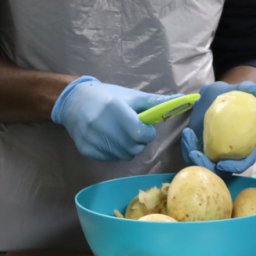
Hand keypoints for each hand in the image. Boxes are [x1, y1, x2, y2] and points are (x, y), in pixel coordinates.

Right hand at [52, 76, 180, 160]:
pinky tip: (111, 139)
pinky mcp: (87, 150)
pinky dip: (116, 152)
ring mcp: (92, 139)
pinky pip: (111, 158)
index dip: (147, 133)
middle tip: (134, 132)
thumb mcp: (131, 96)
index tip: (144, 127)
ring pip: (124, 156)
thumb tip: (182, 99)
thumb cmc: (107, 97)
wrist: (73, 101)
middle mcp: (101, 125)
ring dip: (129, 148)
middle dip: (140, 142)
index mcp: (115, 109)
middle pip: (133, 147)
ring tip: (123, 135)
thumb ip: (155, 102)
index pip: (139, 133)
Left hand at [183, 80, 255, 174]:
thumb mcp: (234, 91)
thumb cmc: (228, 98)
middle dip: (206, 166)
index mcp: (243, 146)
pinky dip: (188, 146)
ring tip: (188, 137)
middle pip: (220, 170)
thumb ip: (245, 89)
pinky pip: (193, 154)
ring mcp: (213, 153)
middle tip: (196, 153)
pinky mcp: (200, 148)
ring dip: (193, 156)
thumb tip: (254, 88)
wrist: (214, 98)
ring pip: (203, 165)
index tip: (221, 164)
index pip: (243, 163)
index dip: (234, 167)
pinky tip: (187, 133)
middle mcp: (229, 154)